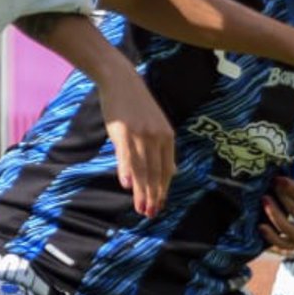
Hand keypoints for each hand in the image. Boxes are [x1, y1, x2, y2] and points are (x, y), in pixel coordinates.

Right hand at [96, 68, 176, 216]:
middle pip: (155, 172)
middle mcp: (156, 136)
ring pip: (142, 168)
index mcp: (167, 136)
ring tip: (141, 208)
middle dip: (153, 195)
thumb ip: (163, 148)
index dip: (163, 189)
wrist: (121, 80)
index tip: (159, 205)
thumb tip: (172, 171)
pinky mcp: (123, 131)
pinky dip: (127, 170)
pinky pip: (126, 155)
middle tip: (151, 214)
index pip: (167, 168)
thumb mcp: (156, 125)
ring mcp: (140, 134)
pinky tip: (128, 185)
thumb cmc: (136, 104)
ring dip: (141, 190)